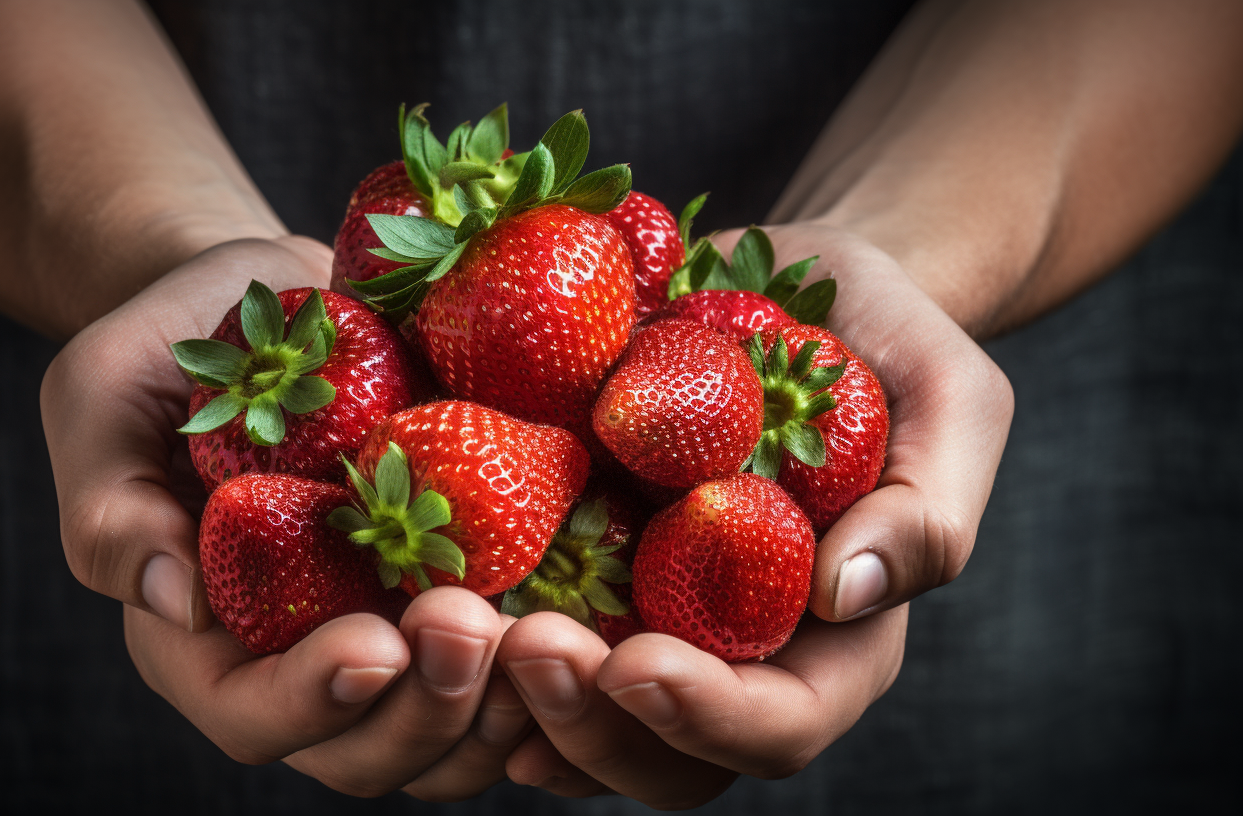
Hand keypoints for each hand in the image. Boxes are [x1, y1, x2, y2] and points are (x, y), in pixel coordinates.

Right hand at [41, 238, 530, 798]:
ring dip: (506, 706)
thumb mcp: (98, 396)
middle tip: (476, 629)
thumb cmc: (171, 341)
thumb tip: (166, 597)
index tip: (376, 645)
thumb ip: (107, 501)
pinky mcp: (462, 585)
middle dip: (427, 712)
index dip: (314, 702)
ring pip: (453, 733)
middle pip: (367, 750)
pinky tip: (594, 616)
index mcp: (204, 635)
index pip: (251, 715)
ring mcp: (390, 626)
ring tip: (550, 636)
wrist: (271, 294)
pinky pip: (516, 664)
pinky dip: (555, 662)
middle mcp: (303, 653)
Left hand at [495, 222, 1011, 804]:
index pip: (780, 724)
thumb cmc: (884, 338)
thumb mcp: (950, 398)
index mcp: (831, 637)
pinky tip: (433, 607)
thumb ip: (928, 507)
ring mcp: (652, 620)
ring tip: (461, 631)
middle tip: (525, 646)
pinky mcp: (585, 572)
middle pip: (667, 756)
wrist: (794, 286)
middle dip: (590, 723)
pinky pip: (527, 649)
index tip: (636, 664)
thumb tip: (849, 596)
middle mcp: (734, 653)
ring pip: (582, 724)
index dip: (708, 718)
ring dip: (517, 701)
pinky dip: (478, 651)